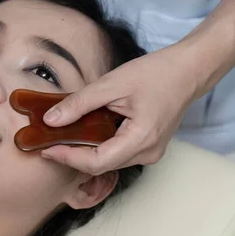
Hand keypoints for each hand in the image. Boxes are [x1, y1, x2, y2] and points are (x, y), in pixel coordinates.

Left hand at [41, 43, 200, 173]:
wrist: (189, 70)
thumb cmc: (157, 73)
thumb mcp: (112, 84)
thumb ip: (80, 103)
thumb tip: (51, 120)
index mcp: (141, 139)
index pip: (96, 162)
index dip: (68, 158)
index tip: (46, 148)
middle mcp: (148, 153)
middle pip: (101, 165)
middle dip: (73, 156)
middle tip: (48, 142)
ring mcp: (151, 152)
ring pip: (109, 161)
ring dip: (85, 151)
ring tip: (62, 135)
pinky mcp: (150, 146)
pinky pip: (119, 153)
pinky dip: (99, 145)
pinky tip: (85, 132)